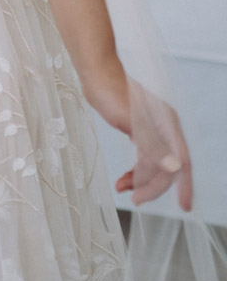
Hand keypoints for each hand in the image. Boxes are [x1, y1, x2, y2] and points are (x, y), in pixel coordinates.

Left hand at [111, 81, 192, 211]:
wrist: (95, 73)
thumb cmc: (113, 93)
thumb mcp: (132, 123)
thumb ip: (154, 147)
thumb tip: (176, 168)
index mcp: (168, 126)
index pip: (181, 162)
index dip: (183, 186)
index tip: (184, 207)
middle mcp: (164, 129)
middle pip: (166, 166)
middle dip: (152, 185)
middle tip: (136, 200)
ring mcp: (151, 129)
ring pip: (152, 162)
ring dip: (140, 178)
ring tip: (120, 188)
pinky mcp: (138, 129)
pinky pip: (143, 156)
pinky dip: (134, 169)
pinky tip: (124, 179)